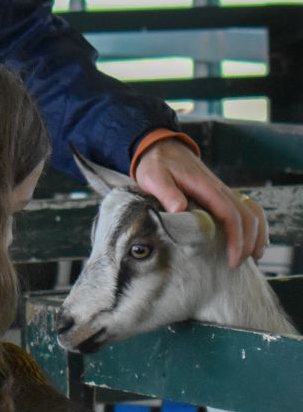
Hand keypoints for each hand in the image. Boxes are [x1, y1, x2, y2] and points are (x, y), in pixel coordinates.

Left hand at [135, 139, 267, 267]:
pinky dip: (253, 224)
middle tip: (237, 264)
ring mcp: (221, 191)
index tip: (233, 259)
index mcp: (206, 187)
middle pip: (246, 215)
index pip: (230, 214)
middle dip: (248, 241)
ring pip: (250, 211)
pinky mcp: (219, 195)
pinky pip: (245, 208)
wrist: (161, 148)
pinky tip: (251, 239)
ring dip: (256, 233)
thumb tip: (179, 208)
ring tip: (253, 256)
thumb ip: (166, 192)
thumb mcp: (154, 177)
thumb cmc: (156, 165)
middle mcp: (219, 189)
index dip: (236, 238)